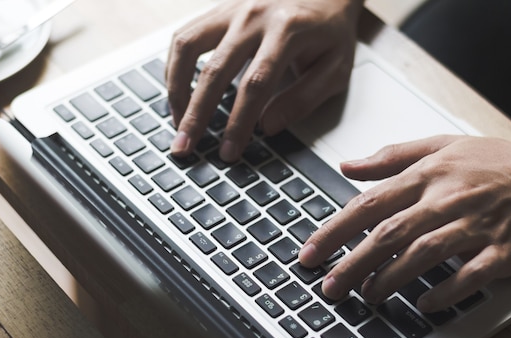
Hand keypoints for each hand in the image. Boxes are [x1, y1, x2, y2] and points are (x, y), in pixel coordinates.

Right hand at [166, 0, 362, 161]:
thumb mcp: (335, 67)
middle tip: (185, 147)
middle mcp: (254, 17)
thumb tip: (268, 127)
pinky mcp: (218, 10)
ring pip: (187, 48)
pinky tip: (176, 93)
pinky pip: (184, 37)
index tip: (228, 150)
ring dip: (176, 90)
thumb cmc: (331, 30)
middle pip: (215, 71)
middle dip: (197, 115)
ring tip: (177, 122)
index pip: (255, 85)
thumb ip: (305, 98)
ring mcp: (232, 10)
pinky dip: (174, 67)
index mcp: (288, 31)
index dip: (238, 122)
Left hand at [298, 135, 510, 311]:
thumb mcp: (444, 145)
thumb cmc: (500, 162)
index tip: (310, 252)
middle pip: (388, 234)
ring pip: (422, 255)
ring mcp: (476, 226)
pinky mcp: (504, 251)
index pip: (368, 204)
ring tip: (366, 296)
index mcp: (428, 175)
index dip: (334, 230)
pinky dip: (444, 292)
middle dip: (351, 263)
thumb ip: (393, 156)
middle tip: (328, 287)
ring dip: (389, 280)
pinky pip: (469, 276)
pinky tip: (423, 303)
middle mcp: (446, 199)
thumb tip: (348, 166)